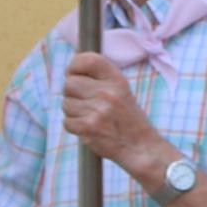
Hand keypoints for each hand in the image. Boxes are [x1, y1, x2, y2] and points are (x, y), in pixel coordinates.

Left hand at [58, 54, 163, 175]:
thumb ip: (99, 77)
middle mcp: (108, 93)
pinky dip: (74, 126)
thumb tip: (72, 63)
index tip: (73, 73)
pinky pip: (67, 122)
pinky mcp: (89, 128)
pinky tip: (89, 128)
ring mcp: (98, 111)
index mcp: (117, 80)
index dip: (74, 65)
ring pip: (66, 104)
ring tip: (90, 117)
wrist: (140, 147)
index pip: (88, 60)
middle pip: (69, 83)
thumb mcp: (121, 90)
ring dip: (73, 112)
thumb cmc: (127, 117)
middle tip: (84, 102)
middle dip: (72, 93)